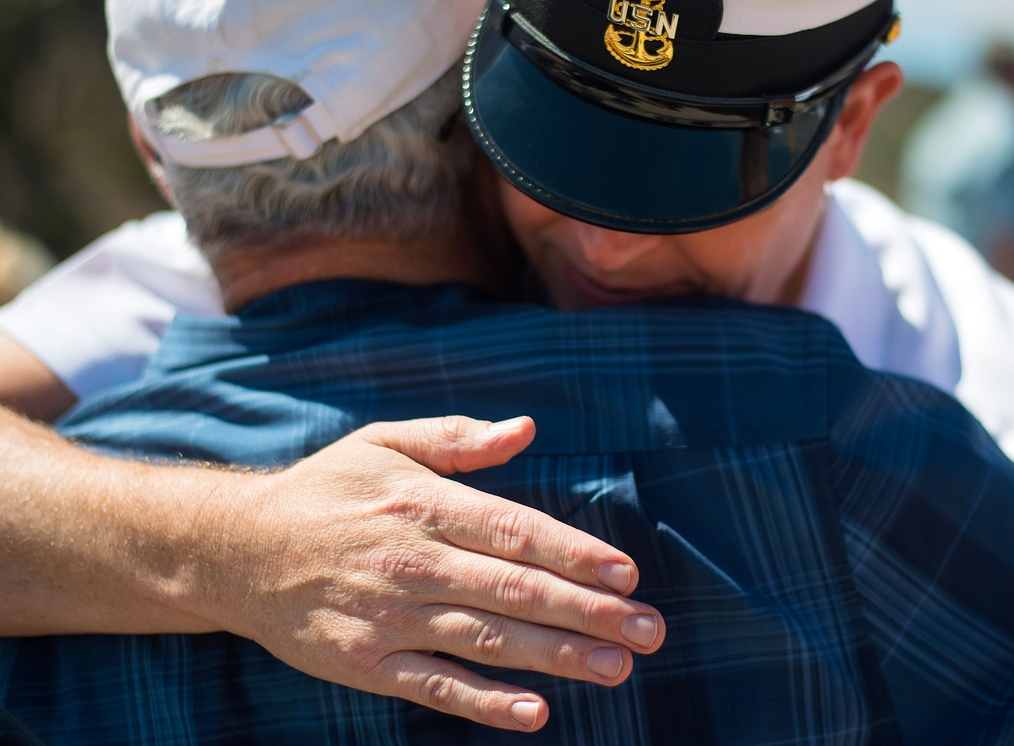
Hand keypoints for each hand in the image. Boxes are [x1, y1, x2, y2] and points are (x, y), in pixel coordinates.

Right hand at [201, 416, 664, 732]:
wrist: (236, 550)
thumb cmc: (327, 489)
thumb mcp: (386, 442)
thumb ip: (459, 438)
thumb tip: (528, 428)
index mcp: (425, 505)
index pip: (516, 530)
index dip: (575, 552)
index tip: (627, 572)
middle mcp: (413, 562)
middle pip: (516, 590)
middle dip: (590, 611)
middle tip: (649, 630)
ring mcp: (390, 618)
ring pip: (488, 640)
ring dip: (558, 656)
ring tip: (617, 666)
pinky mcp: (366, 664)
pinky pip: (435, 686)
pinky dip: (485, 702)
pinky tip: (534, 712)